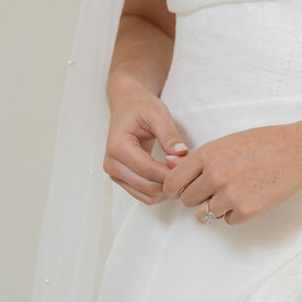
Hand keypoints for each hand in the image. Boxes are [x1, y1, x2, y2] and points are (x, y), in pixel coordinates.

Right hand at [103, 80, 188, 203]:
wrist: (127, 106)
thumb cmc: (141, 107)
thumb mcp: (158, 114)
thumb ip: (169, 134)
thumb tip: (181, 154)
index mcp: (118, 147)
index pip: (148, 169)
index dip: (170, 172)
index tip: (189, 167)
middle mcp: (112, 164)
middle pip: (147, 186)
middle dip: (170, 182)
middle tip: (190, 172)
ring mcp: (115, 174)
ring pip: (146, 195)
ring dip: (166, 190)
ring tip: (182, 175)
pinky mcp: (122, 179)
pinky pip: (143, 194)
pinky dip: (159, 191)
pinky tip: (172, 178)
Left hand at [162, 119, 301, 225]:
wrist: (298, 151)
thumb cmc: (263, 142)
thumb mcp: (228, 142)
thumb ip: (200, 159)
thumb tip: (171, 169)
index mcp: (208, 154)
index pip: (173, 180)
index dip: (174, 187)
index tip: (178, 189)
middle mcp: (215, 176)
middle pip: (187, 199)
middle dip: (198, 196)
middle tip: (215, 187)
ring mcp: (231, 196)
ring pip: (205, 213)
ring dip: (216, 205)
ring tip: (235, 190)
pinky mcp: (246, 212)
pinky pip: (227, 220)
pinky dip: (235, 212)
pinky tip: (250, 195)